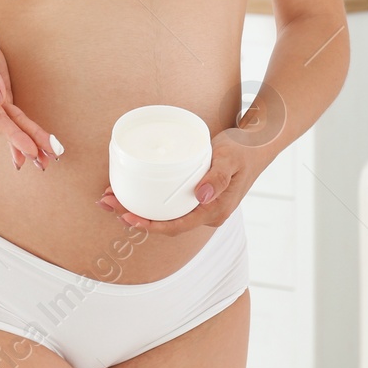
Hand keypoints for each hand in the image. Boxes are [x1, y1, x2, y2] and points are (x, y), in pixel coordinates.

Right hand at [0, 10, 59, 170]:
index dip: (13, 134)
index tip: (30, 149)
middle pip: (4, 126)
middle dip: (26, 143)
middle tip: (46, 161)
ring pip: (8, 124)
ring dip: (27, 142)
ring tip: (46, 160)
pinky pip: (9, 117)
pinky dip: (20, 132)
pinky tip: (29, 149)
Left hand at [96, 128, 257, 234]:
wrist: (260, 141)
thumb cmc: (245, 149)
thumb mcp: (231, 159)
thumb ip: (217, 177)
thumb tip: (201, 196)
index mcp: (214, 211)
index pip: (177, 226)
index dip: (150, 225)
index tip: (127, 216)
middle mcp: (206, 213)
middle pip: (165, 223)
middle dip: (134, 216)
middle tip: (106, 202)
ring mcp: (202, 205)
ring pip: (165, 214)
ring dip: (138, 207)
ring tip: (112, 196)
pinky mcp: (197, 194)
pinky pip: (169, 202)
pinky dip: (149, 198)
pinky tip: (133, 188)